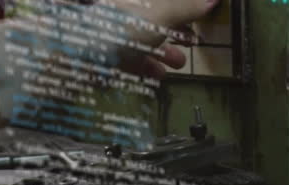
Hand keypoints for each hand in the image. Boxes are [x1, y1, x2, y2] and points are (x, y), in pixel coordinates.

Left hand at [94, 0, 221, 76]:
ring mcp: (103, 27)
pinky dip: (143, 62)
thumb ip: (187, 7)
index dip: (179, 7)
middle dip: (173, 28)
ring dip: (162, 50)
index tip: (196, 17)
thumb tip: (212, 0)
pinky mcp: (96, 50)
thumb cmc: (120, 25)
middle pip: (150, 14)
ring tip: (179, 63)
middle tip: (191, 41)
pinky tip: (157, 74)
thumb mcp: (161, 13)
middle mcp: (116, 6)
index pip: (159, 1)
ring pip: (137, 35)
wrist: (76, 55)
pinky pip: (123, 53)